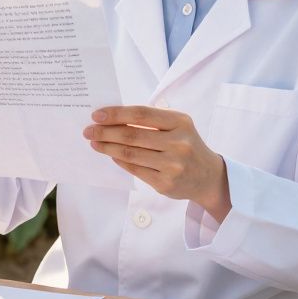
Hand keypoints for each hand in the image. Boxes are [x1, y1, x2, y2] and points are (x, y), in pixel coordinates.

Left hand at [83, 106, 231, 220]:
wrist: (208, 176)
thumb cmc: (186, 144)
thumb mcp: (177, 126)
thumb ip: (151, 121)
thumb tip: (112, 119)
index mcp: (180, 122)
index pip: (141, 114)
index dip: (116, 114)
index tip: (97, 115)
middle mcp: (178, 143)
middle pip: (132, 135)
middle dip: (106, 132)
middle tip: (88, 131)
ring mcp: (173, 165)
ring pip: (131, 154)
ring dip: (108, 148)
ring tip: (95, 143)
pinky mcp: (166, 184)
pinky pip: (135, 170)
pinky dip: (119, 161)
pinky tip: (111, 155)